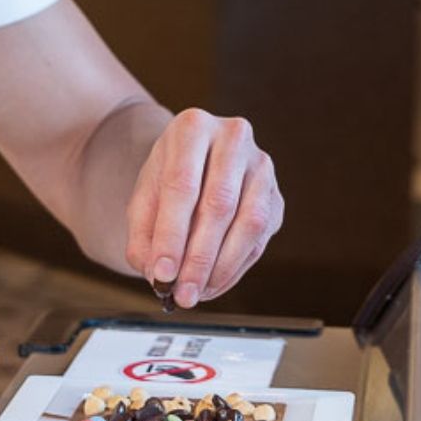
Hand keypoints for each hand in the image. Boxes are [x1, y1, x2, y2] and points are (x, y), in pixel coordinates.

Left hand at [125, 109, 282, 309]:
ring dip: (221, 266)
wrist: (196, 159)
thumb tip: (156, 273)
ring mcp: (261, 166)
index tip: (162, 272)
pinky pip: (260, 238)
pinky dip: (235, 268)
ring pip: (249, 222)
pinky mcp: (276, 196)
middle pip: (219, 204)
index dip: (172, 234)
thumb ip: (143, 234)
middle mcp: (233, 138)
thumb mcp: (144, 197)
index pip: (182, 185)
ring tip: (196, 292)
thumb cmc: (168, 177)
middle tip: (181, 293)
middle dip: (198, 257)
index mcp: (193, 127)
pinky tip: (213, 284)